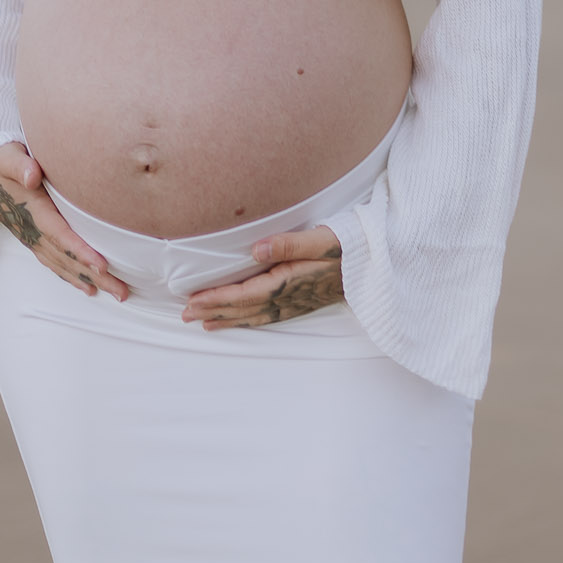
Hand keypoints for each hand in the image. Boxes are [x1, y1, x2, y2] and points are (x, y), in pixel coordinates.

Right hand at [0, 142, 128, 300]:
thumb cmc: (2, 162)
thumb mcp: (8, 157)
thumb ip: (20, 164)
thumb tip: (32, 175)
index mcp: (33, 212)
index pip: (60, 236)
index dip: (80, 252)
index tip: (103, 266)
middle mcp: (33, 231)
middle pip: (67, 258)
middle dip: (95, 276)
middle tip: (122, 292)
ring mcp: (32, 239)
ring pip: (63, 265)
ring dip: (88, 281)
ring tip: (115, 294)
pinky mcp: (34, 241)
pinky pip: (55, 263)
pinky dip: (72, 277)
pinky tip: (88, 287)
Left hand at [181, 225, 344, 330]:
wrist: (378, 265)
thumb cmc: (350, 247)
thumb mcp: (322, 240)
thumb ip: (290, 244)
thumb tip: (256, 249)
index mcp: (288, 282)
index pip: (243, 294)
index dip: (216, 298)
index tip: (191, 300)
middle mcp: (289, 298)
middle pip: (243, 309)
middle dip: (213, 311)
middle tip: (184, 315)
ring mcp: (296, 303)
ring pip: (254, 316)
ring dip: (228, 319)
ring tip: (204, 323)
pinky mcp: (303, 303)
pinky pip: (268, 317)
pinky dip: (249, 320)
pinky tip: (242, 320)